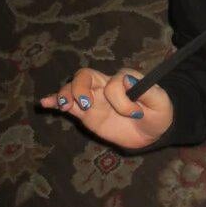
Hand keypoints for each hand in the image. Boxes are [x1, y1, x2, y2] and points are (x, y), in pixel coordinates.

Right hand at [38, 67, 173, 150]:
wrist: (153, 131)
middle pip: (85, 75)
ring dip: (66, 94)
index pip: (114, 82)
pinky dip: (55, 102)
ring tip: (67, 106)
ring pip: (73, 88)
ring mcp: (95, 99)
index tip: (135, 113)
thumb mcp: (160, 103)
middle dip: (80, 87)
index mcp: (124, 79)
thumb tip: (128, 80)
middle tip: (87, 105)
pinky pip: (69, 105)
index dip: (122, 98)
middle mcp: (106, 85)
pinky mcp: (87, 114)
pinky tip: (45, 103)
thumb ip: (148, 91)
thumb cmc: (158, 113)